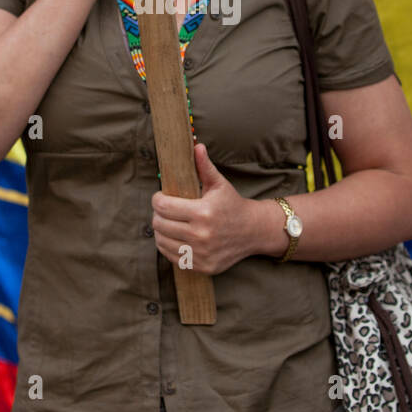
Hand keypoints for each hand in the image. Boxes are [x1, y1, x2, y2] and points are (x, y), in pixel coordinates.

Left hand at [150, 142, 255, 275]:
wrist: (253, 231)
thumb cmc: (232, 204)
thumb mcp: (219, 184)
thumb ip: (204, 166)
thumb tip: (196, 145)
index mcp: (203, 212)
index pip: (163, 207)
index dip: (157, 199)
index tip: (160, 196)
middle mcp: (201, 235)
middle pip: (159, 224)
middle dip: (158, 214)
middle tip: (164, 209)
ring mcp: (201, 253)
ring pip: (162, 242)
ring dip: (161, 231)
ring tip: (168, 223)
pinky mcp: (202, 266)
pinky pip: (172, 257)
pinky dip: (168, 247)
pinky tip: (175, 237)